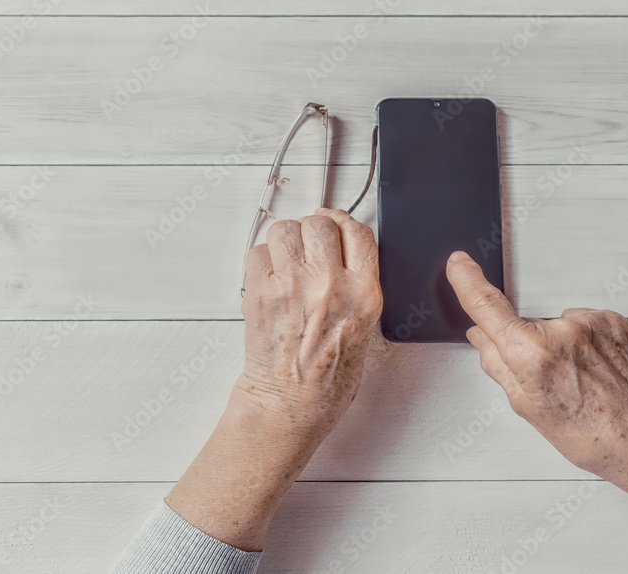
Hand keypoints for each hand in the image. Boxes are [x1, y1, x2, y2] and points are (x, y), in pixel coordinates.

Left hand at [166, 208, 381, 551]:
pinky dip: (264, 259)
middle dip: (315, 229)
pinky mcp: (259, 292)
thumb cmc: (328, 380)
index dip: (346, 223)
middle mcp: (328, 286)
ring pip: (285, 229)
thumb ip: (362, 287)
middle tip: (311, 244)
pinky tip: (272, 277)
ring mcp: (291, 286)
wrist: (289, 405)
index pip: (358, 233)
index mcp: (362, 296)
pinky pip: (259, 251)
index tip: (338, 225)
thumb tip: (348, 252)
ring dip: (287, 239)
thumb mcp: (368, 331)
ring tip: (289, 259)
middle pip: (320, 224)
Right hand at [444, 250, 627, 555]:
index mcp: (532, 353)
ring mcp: (591, 323)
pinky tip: (595, 369)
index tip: (459, 264)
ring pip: (556, 326)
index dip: (468, 281)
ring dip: (559, 346)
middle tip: (549, 381)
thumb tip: (482, 337)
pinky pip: (584, 325)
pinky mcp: (613, 320)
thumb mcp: (528, 408)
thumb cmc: (590, 434)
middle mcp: (562, 330)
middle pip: (525, 325)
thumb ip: (498, 365)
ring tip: (579, 380)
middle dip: (526, 347)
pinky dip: (584, 343)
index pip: (488, 306)